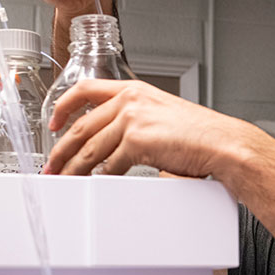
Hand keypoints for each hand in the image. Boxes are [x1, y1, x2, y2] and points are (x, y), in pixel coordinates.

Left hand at [44, 79, 240, 178]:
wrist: (223, 143)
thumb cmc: (203, 134)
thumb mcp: (164, 117)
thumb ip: (139, 124)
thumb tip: (119, 146)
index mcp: (135, 91)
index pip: (86, 90)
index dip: (63, 106)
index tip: (54, 121)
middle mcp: (130, 101)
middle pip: (81, 125)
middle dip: (61, 149)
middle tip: (51, 165)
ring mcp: (131, 119)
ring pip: (89, 148)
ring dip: (72, 168)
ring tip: (64, 180)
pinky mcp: (136, 141)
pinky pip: (108, 165)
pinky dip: (99, 177)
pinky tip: (95, 184)